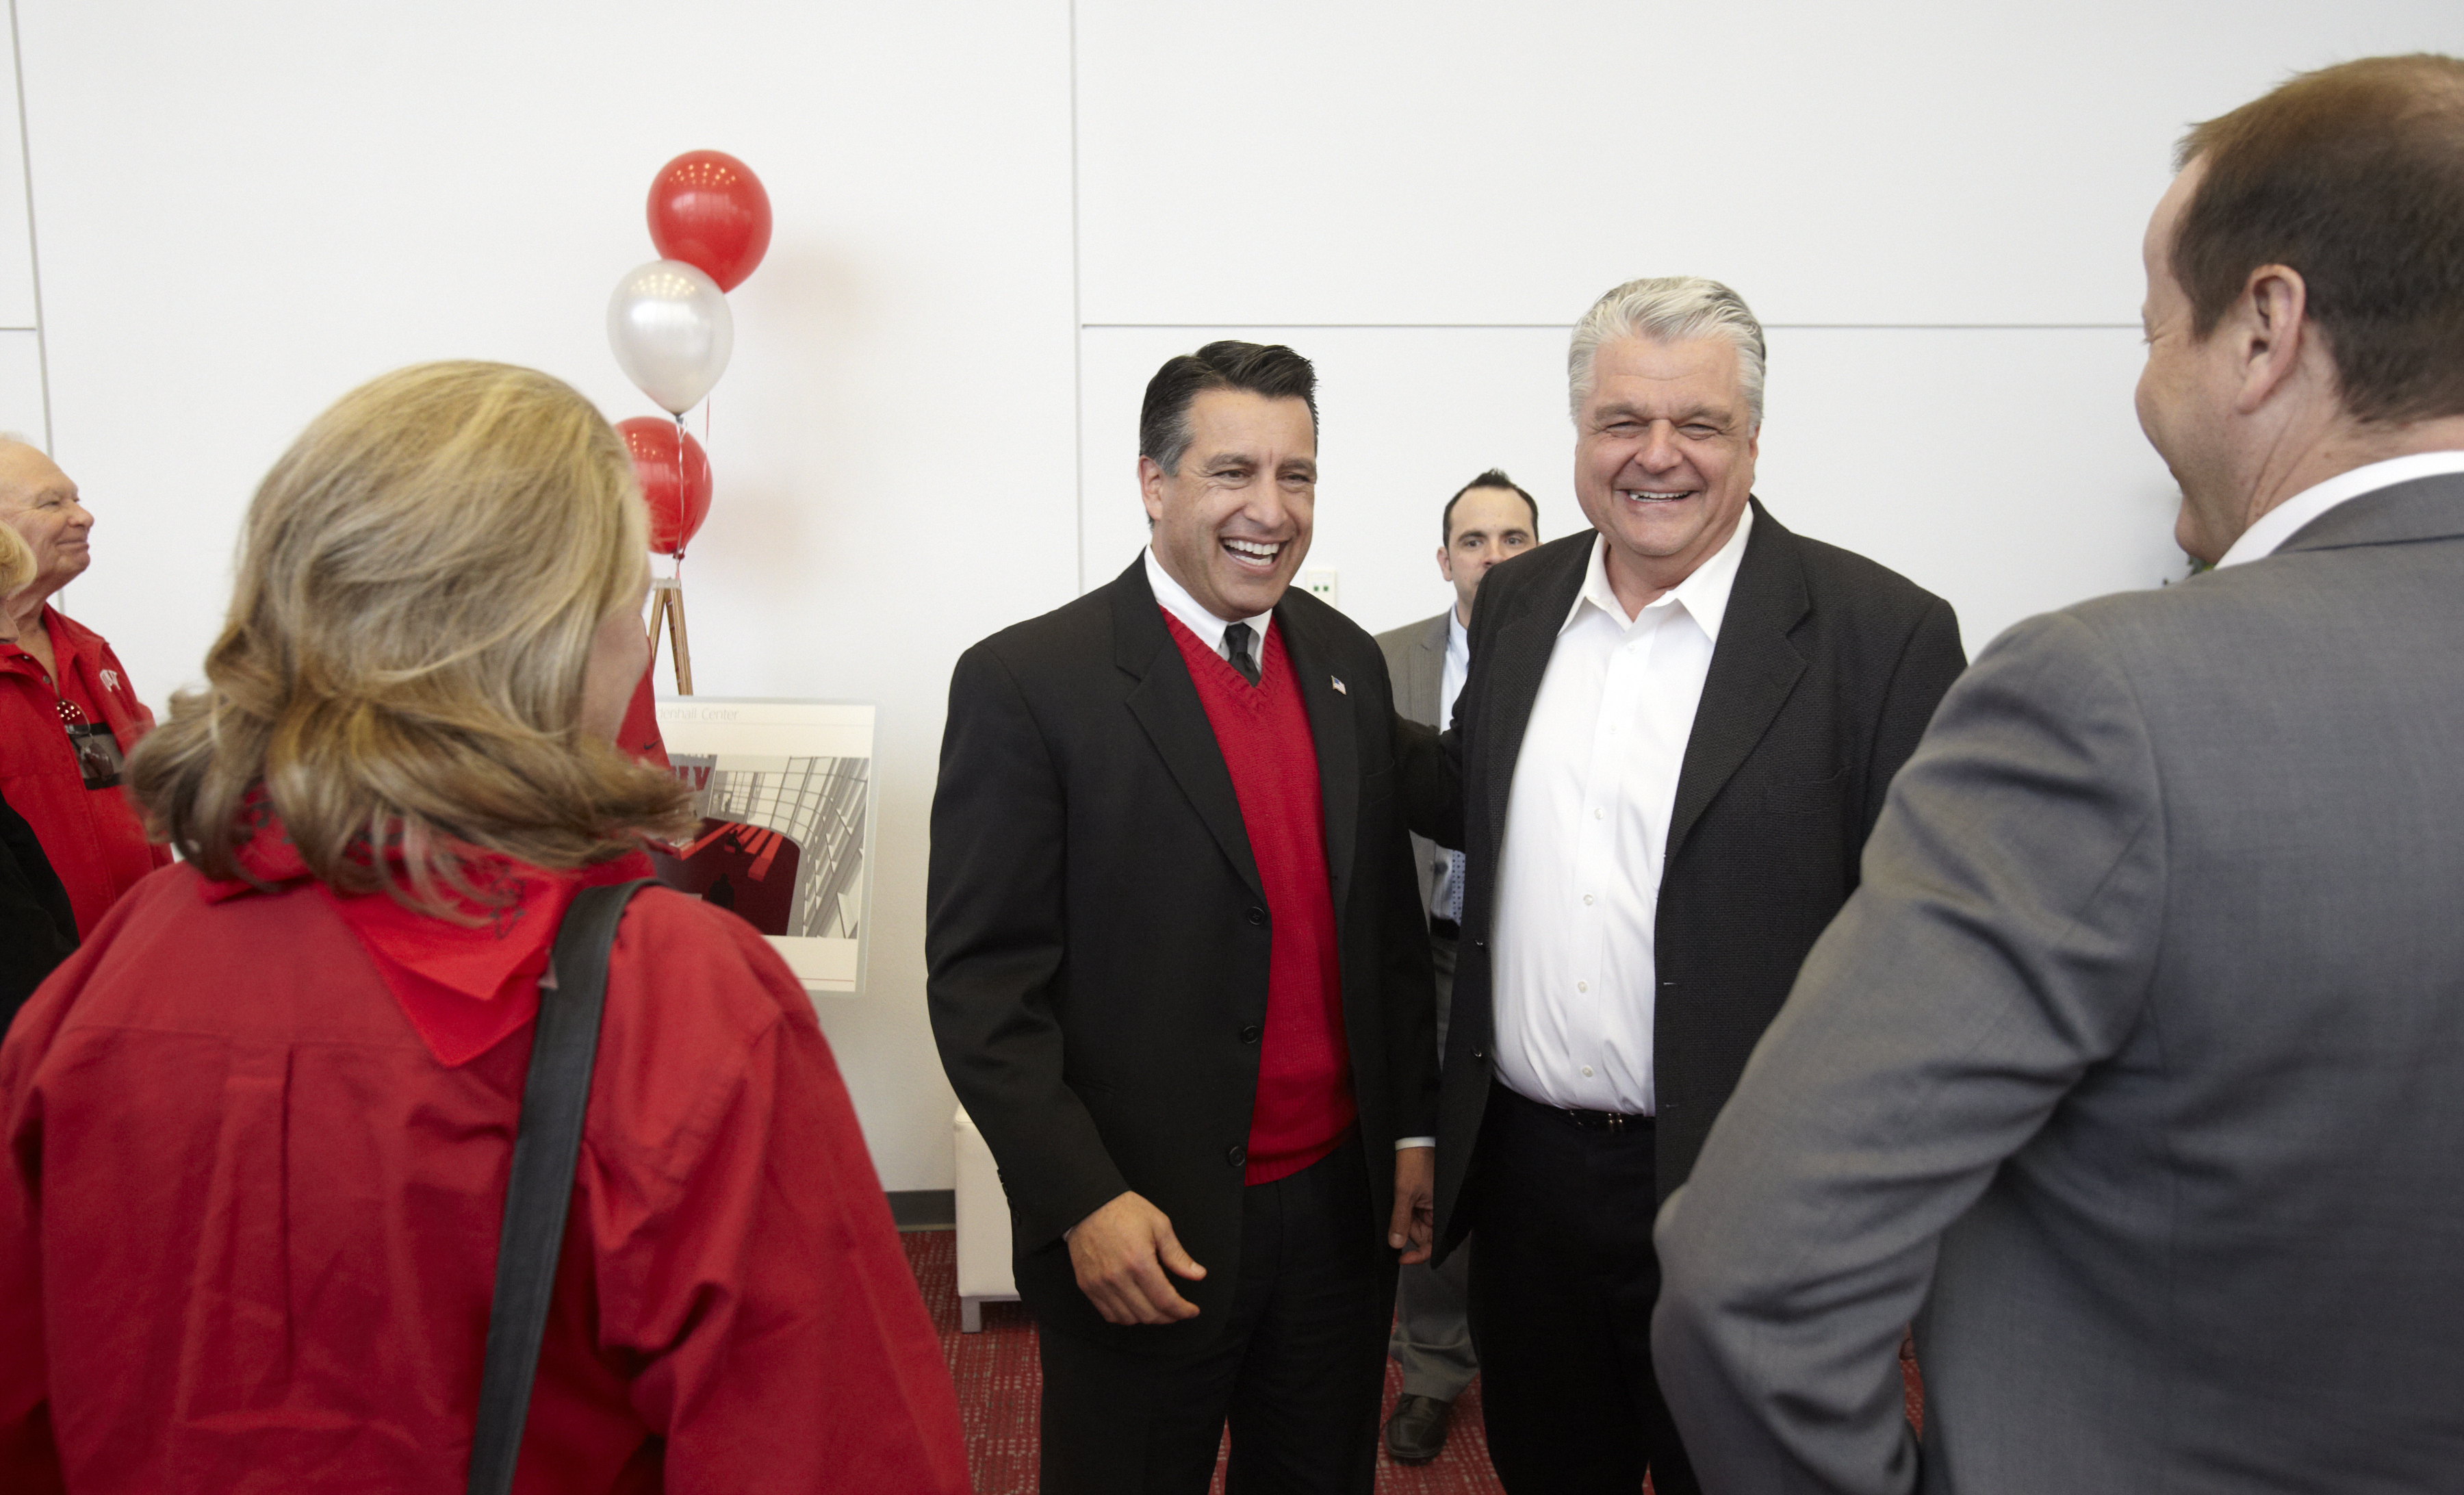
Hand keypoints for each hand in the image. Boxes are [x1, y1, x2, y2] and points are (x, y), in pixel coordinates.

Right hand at [1064, 1191, 1206, 1324]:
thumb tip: (1198, 1274)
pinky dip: (1126, 1317)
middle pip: (1148, 1314)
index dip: (1182, 1310)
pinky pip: (1109, 1314)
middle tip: (1178, 1310)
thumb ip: (1178, 1255)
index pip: (1165, 1300)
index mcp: (1139, 1261)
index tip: (1191, 1311)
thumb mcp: (1159, 1225)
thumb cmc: (1124, 1211)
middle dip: (1169, 1317)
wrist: (1088, 1205)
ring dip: (1148, 1318)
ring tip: (1158, 1308)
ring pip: (1129, 1318)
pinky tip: (1136, 1307)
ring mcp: (1099, 1284)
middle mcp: (1117, 1277)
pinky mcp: (1087, 1285)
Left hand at [1391, 1145, 1434, 1264]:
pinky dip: (1405, 1212)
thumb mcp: (1404, 1193)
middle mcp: (1439, 1213)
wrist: (1414, 1143)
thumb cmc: (1416, 1163)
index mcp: (1442, 1213)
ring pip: (1415, 1226)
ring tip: (1403, 1197)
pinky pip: (1413, 1215)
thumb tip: (1396, 1243)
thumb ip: (1401, 1220)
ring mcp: (1431, 1208)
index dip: (1418, 1255)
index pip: (1433, 1245)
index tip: (1402, 1259)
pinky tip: (1403, 1199)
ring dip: (1404, 1219)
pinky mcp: (1424, 1202)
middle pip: (1422, 1236)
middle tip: (1400, 1211)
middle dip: (1407, 1229)